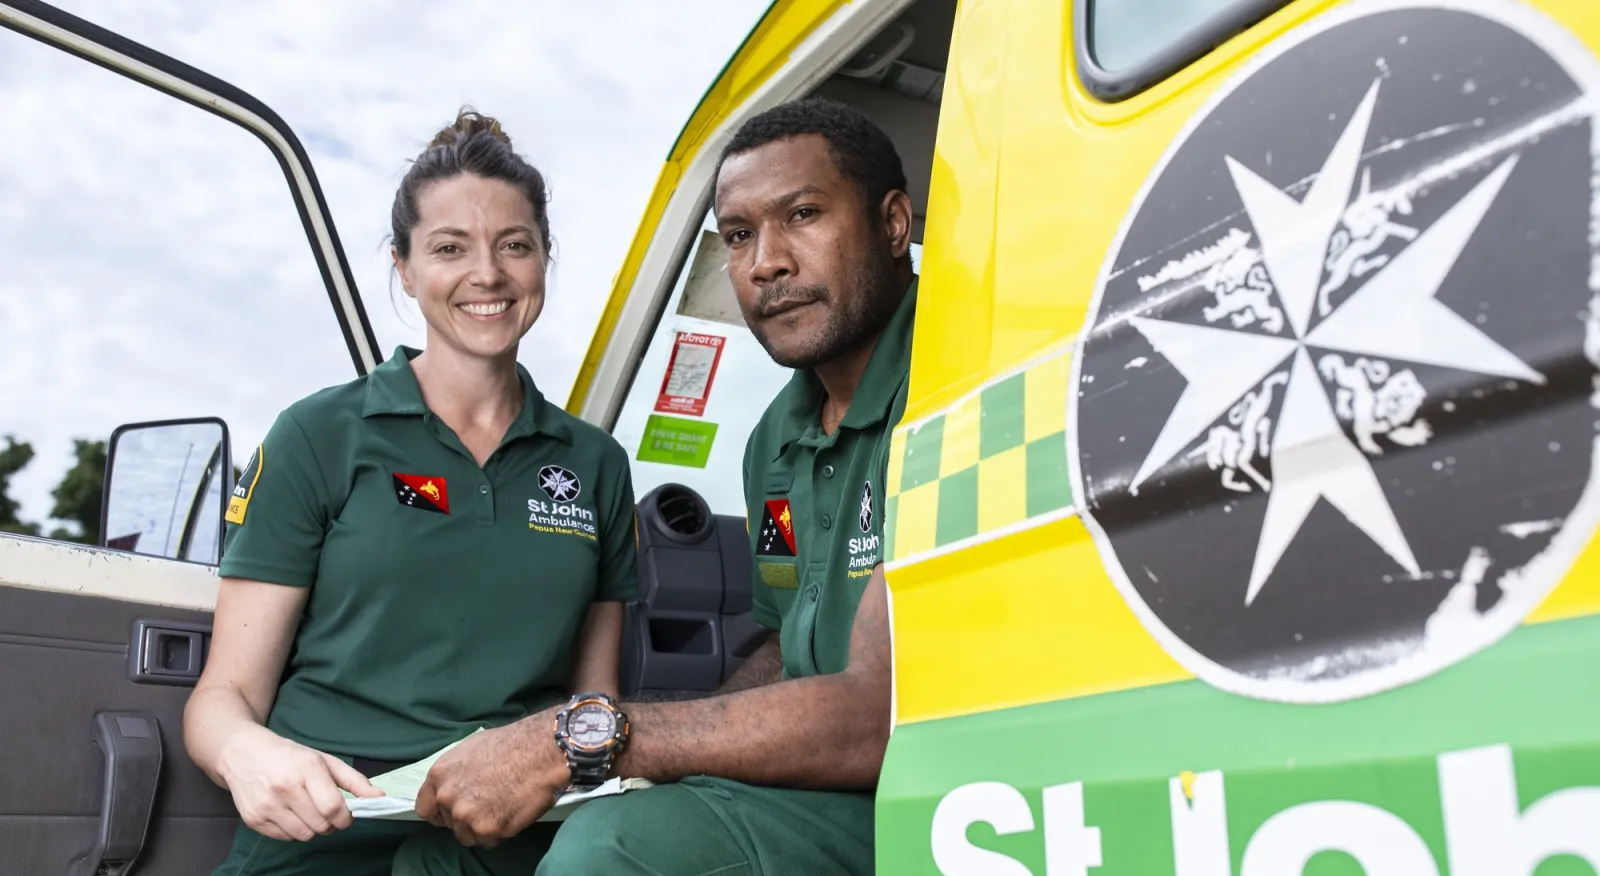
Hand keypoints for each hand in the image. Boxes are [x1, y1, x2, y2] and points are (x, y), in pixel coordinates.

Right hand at [217, 724, 383, 841]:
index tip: (346, 815)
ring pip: (304, 835)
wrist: (243, 753)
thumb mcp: (324, 760)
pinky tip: (289, 813)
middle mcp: (284, 788)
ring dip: (312, 828)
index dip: (346, 818)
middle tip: (326, 811)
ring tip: (306, 810)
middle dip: (331, 823)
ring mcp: (266, 805)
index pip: (333, 808)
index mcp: (307, 769)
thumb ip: (355, 781)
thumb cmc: (290, 756)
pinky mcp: (253, 819)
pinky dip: (293, 831)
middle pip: (321, 825)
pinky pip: (285, 838)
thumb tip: (380, 798)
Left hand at [414, 713, 569, 847]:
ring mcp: (466, 815)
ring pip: (468, 835)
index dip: (441, 811)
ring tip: (503, 807)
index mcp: (439, 775)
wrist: (540, 750)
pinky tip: (512, 812)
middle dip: (466, 817)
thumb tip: (454, 788)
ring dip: (483, 827)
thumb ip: (454, 775)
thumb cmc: (510, 744)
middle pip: (450, 822)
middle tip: (489, 804)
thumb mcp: (469, 750)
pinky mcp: (487, 829)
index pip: (426, 808)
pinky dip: (501, 832)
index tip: (454, 811)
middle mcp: (447, 797)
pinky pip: (489, 841)